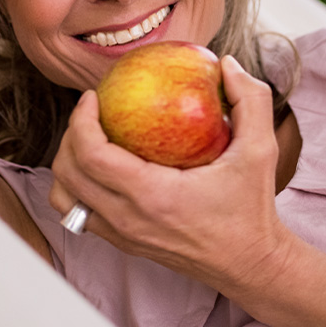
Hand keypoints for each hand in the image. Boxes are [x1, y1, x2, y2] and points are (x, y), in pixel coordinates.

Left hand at [49, 55, 291, 289]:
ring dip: (68, 164)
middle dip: (70, 135)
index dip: (81, 120)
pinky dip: (79, 186)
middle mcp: (129, 219)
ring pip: (65, 198)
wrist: (249, 263)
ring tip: (89, 139)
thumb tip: (226, 63)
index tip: (94, 97)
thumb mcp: (261, 150)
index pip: (92, 155)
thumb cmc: (251, 209)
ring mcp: (121, 235)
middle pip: (68, 173)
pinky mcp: (122, 243)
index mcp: (153, 196)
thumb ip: (250, 99)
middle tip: (91, 111)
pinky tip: (102, 166)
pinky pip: (80, 212)